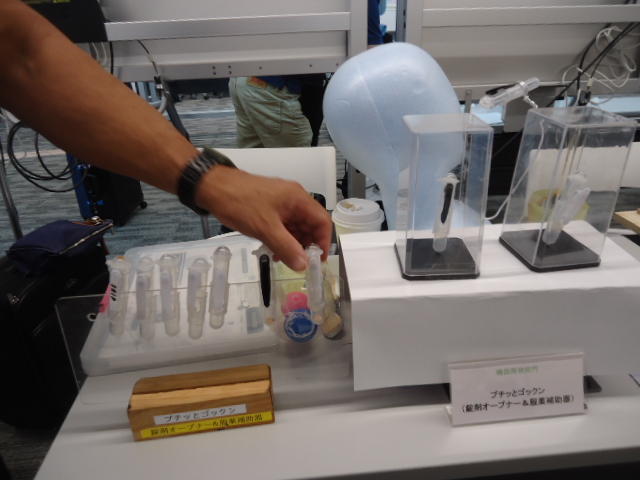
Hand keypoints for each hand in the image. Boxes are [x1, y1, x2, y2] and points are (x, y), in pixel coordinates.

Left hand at [196, 166, 331, 270]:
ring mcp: (281, 201)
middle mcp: (294, 198)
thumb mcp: (265, 229)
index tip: (317, 261)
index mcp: (298, 199)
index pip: (322, 221)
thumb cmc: (241, 204)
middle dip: (306, 244)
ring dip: (293, 243)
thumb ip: (286, 248)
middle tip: (297, 263)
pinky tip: (273, 249)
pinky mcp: (270, 205)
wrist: (213, 187)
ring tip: (282, 259)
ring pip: (296, 226)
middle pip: (310, 224)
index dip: (323, 242)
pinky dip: (282, 237)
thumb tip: (304, 266)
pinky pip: (283, 223)